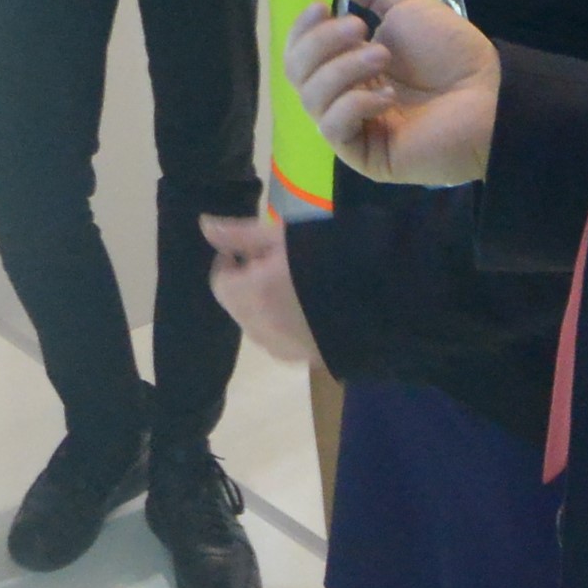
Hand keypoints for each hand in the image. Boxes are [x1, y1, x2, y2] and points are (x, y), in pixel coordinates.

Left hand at [198, 210, 322, 372]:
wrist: (383, 301)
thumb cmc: (327, 255)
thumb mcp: (280, 235)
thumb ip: (239, 234)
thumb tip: (203, 226)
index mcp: (249, 296)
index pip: (220, 282)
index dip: (231, 261)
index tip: (249, 248)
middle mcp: (260, 329)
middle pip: (238, 305)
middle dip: (248, 283)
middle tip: (275, 261)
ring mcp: (284, 350)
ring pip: (259, 325)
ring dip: (265, 305)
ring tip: (295, 283)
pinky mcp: (308, 360)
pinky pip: (282, 341)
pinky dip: (285, 324)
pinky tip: (311, 307)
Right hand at [288, 0, 498, 188]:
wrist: (488, 93)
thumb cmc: (449, 50)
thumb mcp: (397, 2)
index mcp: (349, 64)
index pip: (298, 52)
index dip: (302, 29)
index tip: (321, 6)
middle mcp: (345, 95)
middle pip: (296, 72)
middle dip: (323, 44)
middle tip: (362, 31)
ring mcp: (354, 127)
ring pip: (311, 98)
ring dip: (344, 69)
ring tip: (384, 58)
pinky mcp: (365, 155)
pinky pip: (333, 127)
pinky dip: (355, 104)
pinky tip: (389, 97)